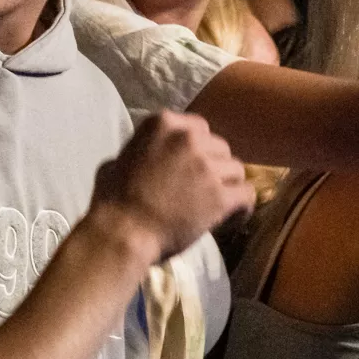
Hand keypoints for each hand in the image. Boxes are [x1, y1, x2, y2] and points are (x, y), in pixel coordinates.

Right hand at [91, 110, 252, 260]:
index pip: (198, 128)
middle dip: (214, 167)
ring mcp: (206, 166)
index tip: (192, 167)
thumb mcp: (116, 162)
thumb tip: (141, 157)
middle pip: (219, 148)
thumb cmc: (111, 202)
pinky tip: (230, 218)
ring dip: (227, 186)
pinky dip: (241, 208)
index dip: (198, 149)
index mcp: (162, 124)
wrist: (122, 233)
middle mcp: (188, 138)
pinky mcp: (220, 195)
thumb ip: (138, 152)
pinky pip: (247, 195)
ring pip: (236, 170)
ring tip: (216, 206)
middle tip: (202, 189)